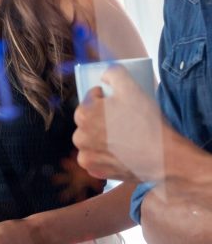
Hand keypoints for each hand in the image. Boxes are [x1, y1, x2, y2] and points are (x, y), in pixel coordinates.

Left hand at [73, 65, 168, 181]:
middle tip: (122, 120)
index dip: (105, 97)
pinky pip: (95, 160)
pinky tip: (117, 152)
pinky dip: (103, 156)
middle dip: (100, 117)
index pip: (90, 98)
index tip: (119, 104)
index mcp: (83, 114)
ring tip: (121, 137)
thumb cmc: (146, 122)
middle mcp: (80, 136)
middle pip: (88, 120)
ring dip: (99, 137)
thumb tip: (104, 74)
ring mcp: (87, 156)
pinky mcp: (96, 171)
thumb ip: (113, 73)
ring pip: (89, 141)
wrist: (163, 157)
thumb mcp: (131, 87)